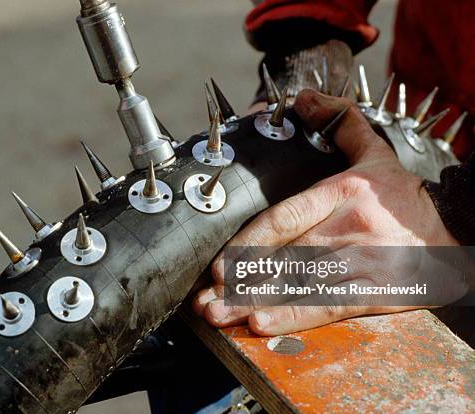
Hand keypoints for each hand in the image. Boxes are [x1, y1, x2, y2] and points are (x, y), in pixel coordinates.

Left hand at [194, 89, 465, 335]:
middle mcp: (349, 228)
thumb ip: (340, 123)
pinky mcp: (375, 291)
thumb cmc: (403, 197)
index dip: (249, 243)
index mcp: (343, 193)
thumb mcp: (376, 152)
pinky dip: (293, 318)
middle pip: (284, 257)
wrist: (455, 230)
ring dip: (256, 303)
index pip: (285, 218)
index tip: (219, 264)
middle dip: (242, 281)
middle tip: (207, 301)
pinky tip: (262, 324)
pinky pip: (328, 306)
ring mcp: (363, 262)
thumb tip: (304, 99)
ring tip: (221, 316)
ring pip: (300, 285)